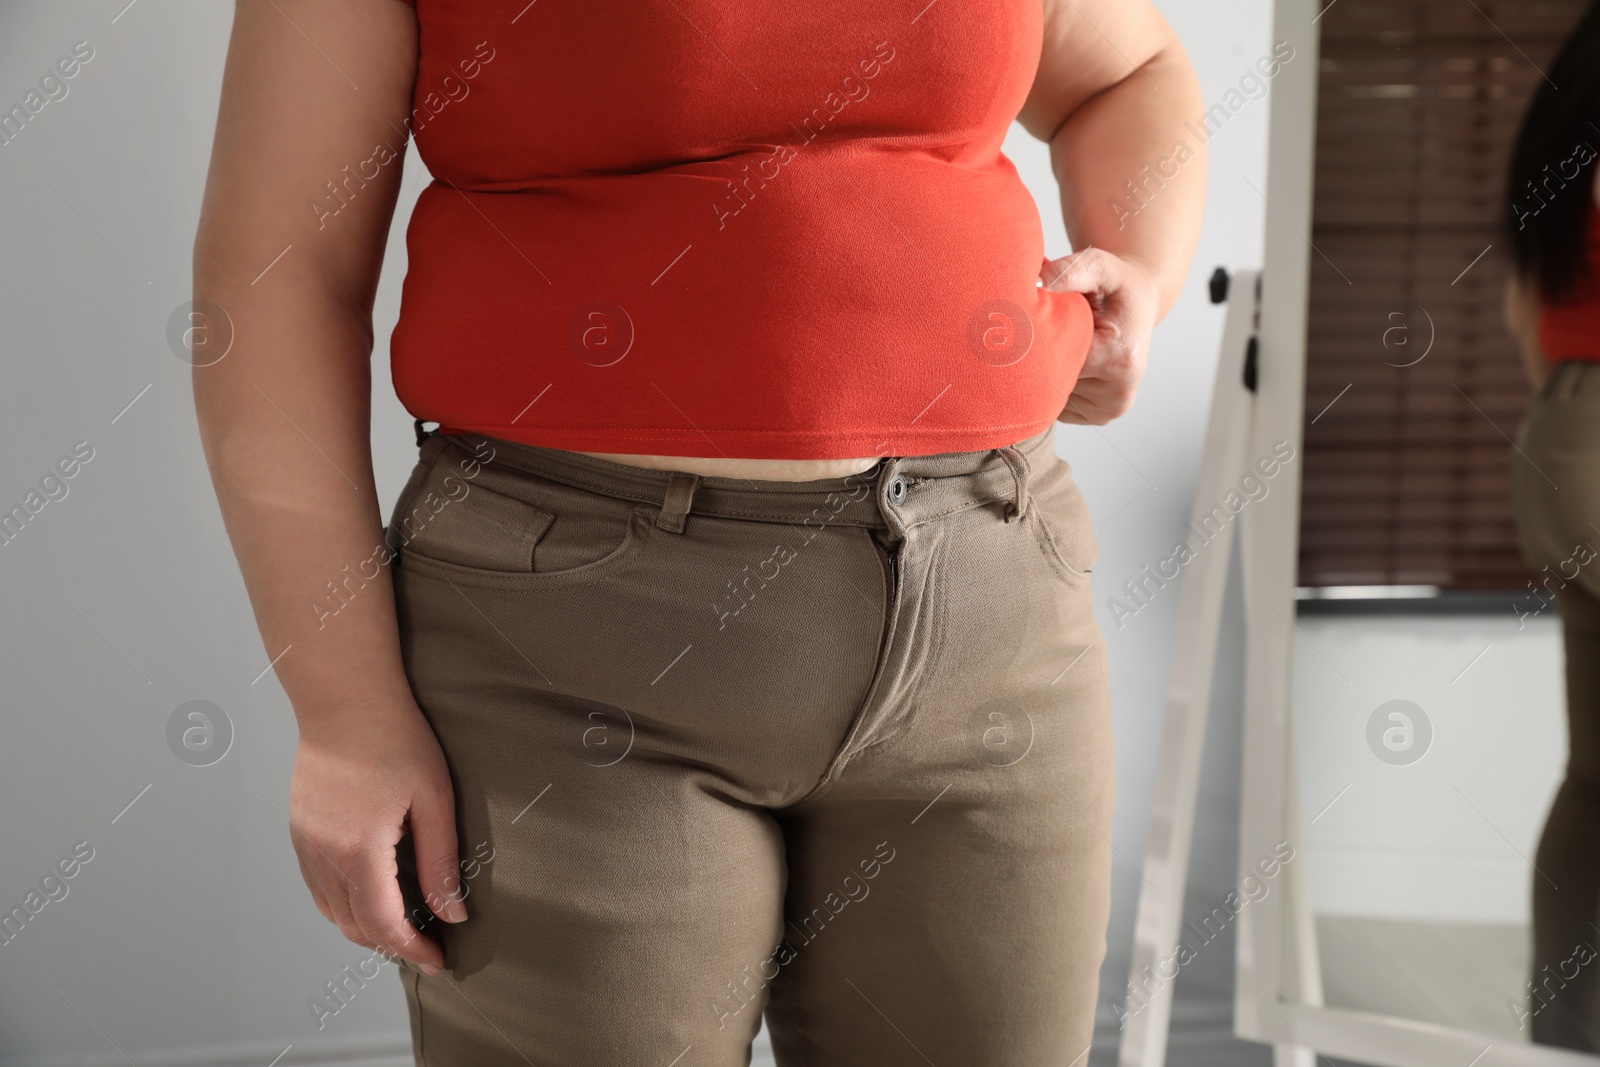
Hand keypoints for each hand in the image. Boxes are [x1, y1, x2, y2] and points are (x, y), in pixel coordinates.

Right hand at [288, 697, 463, 973]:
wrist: (345, 699)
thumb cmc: (396, 739)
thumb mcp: (434, 800)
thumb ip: (441, 862)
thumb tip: (453, 914)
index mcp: (359, 848)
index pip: (384, 923)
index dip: (412, 949)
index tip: (439, 961)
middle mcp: (323, 853)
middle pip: (354, 926)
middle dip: (391, 945)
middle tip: (428, 948)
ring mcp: (305, 843)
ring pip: (332, 911)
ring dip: (366, 929)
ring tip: (405, 928)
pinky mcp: (300, 832)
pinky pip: (318, 888)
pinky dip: (345, 905)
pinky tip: (372, 898)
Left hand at [1042, 247, 1159, 424]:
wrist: (1137, 303)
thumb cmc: (1115, 284)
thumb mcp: (1099, 266)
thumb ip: (1070, 271)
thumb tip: (1037, 283)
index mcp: (1119, 359)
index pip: (1055, 362)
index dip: (1038, 343)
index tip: (1035, 322)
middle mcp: (1119, 392)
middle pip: (1053, 384)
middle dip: (1040, 360)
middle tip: (1042, 333)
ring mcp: (1110, 409)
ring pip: (1053, 397)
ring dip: (1048, 372)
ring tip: (1063, 345)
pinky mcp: (1100, 416)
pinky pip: (1059, 406)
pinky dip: (1057, 385)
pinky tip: (1068, 361)